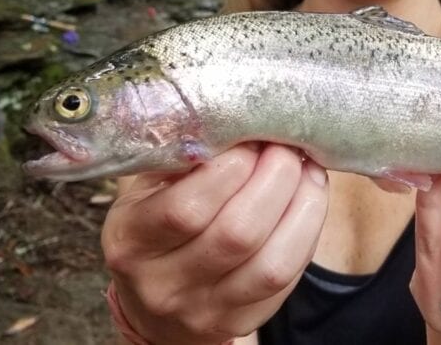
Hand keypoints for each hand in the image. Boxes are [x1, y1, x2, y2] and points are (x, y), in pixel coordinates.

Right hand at [101, 143, 329, 344]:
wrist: (153, 304)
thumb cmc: (157, 226)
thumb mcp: (148, 190)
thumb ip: (183, 158)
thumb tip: (234, 119)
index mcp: (131, 242)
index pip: (186, 208)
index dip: (231, 166)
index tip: (251, 135)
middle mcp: (164, 284)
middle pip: (236, 233)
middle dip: (274, 178)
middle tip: (285, 146)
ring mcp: (206, 310)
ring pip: (271, 262)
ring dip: (301, 203)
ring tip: (305, 168)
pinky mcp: (243, 321)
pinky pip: (288, 277)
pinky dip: (307, 230)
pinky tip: (309, 198)